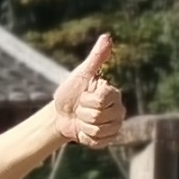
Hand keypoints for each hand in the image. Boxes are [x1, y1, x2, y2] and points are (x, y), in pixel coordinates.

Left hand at [51, 32, 124, 148]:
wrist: (59, 114)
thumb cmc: (70, 92)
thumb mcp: (81, 74)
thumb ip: (96, 57)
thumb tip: (107, 36)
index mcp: (113, 93)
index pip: (103, 99)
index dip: (88, 99)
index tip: (84, 95)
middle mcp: (119, 109)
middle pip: (100, 116)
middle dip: (84, 113)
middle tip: (81, 108)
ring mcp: (115, 125)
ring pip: (99, 130)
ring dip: (84, 125)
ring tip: (82, 119)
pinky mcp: (108, 139)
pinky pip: (98, 142)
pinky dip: (86, 137)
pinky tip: (83, 130)